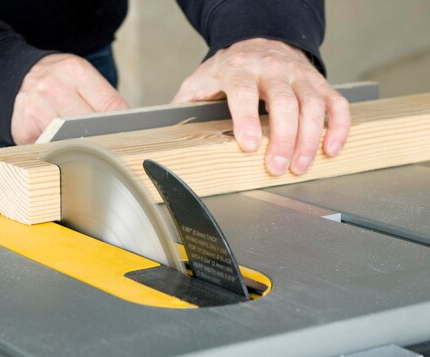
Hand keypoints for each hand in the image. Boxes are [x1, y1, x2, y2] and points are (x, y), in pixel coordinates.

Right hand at [11, 53, 128, 144]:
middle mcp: (53, 86)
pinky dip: (56, 152)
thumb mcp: (80, 76)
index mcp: (75, 71)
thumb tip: (131, 129)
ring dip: (79, 149)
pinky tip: (57, 144)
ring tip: (82, 147)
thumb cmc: (55, 80)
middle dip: (101, 138)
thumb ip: (102, 99)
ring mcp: (36, 108)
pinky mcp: (23, 129)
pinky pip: (48, 149)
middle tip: (107, 145)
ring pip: (71, 141)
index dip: (122, 125)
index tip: (127, 134)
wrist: (13, 74)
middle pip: (91, 127)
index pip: (111, 106)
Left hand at [173, 38, 349, 175]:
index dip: (246, 119)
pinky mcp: (317, 83)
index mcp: (238, 68)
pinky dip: (338, 126)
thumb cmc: (227, 70)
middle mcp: (272, 68)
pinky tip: (331, 149)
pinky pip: (335, 103)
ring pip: (311, 103)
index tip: (248, 145)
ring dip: (309, 138)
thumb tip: (167, 134)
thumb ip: (186, 106)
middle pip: (283, 100)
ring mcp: (298, 75)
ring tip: (301, 166)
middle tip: (277, 167)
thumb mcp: (199, 83)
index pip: (243, 91)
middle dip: (283, 136)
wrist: (258, 41)